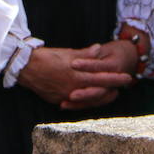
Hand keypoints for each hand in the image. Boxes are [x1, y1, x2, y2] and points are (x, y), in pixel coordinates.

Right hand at [17, 44, 132, 110]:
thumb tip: (98, 49)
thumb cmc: (47, 57)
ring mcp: (66, 97)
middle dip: (113, 89)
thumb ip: (85, 54)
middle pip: (99, 92)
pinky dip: (87, 101)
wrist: (26, 68)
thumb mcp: (67, 53)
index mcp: (77, 75)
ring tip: (111, 93)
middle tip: (123, 86)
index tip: (127, 77)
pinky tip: (92, 99)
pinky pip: (77, 104)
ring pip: (90, 101)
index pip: (102, 78)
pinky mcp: (59, 101)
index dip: (116, 78)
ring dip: (102, 97)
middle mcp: (74, 89)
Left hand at [68, 40, 141, 106]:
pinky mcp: (103, 95)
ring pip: (95, 100)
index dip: (86, 65)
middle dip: (84, 94)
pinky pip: (91, 103)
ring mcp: (108, 90)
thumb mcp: (104, 51)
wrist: (127, 63)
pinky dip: (79, 105)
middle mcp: (112, 81)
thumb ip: (94, 53)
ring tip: (63, 104)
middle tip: (71, 95)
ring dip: (80, 103)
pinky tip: (63, 105)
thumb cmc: (112, 53)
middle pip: (98, 90)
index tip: (72, 63)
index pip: (98, 66)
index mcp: (113, 66)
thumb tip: (94, 49)